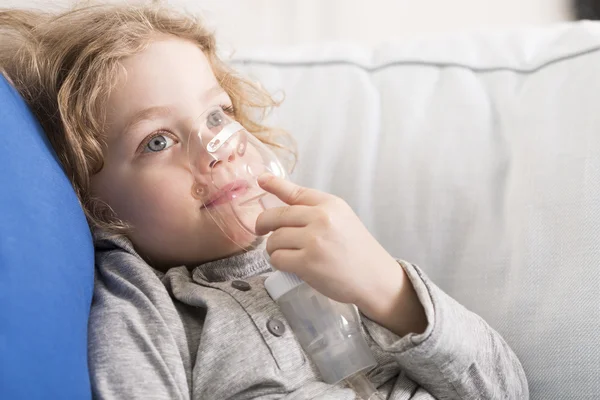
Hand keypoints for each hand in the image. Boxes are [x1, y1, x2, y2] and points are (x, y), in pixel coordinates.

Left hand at [255, 174, 426, 335]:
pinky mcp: (307, 263)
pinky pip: (277, 259)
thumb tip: (283, 202)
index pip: (295, 192)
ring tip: (286, 254)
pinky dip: (278, 263)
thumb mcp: (342, 219)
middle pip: (276, 216)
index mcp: (330, 204)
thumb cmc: (357, 250)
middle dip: (263, 225)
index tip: (261, 179)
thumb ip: (316, 210)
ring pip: (273, 240)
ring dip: (273, 248)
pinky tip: (289, 265)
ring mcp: (314, 240)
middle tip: (261, 231)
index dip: (274, 184)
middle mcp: (321, 218)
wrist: (375, 278)